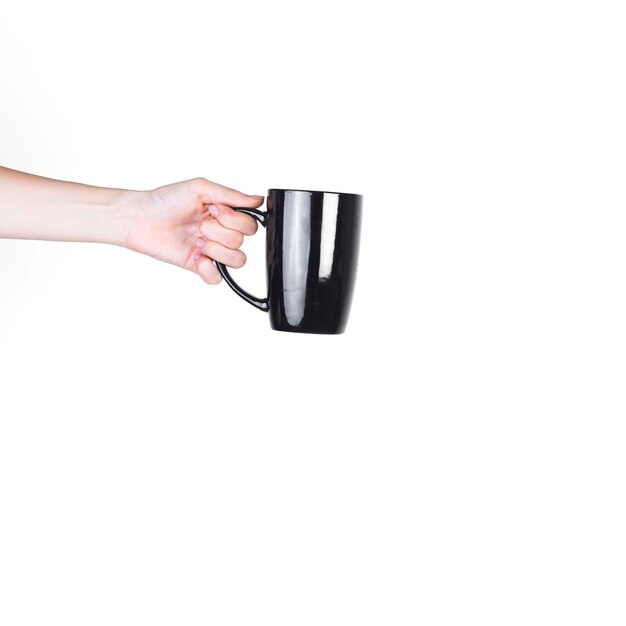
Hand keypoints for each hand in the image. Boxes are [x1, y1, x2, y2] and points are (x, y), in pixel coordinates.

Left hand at [125, 177, 262, 284]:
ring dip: (215, 250)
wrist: (139, 219)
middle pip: (242, 241)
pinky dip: (208, 269)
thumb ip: (231, 195)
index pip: (250, 224)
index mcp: (225, 214)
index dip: (234, 219)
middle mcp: (221, 233)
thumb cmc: (165, 200)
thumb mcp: (200, 188)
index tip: (214, 210)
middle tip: (200, 224)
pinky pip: (217, 278)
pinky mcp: (199, 266)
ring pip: (236, 260)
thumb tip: (258, 199)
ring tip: (196, 241)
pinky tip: (195, 256)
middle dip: (220, 232)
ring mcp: (212, 251)